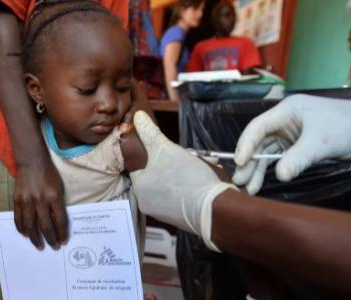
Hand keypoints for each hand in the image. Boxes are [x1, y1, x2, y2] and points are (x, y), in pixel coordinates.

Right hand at [13, 161, 67, 249]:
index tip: (63, 242)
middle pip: (45, 226)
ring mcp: (27, 201)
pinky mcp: (17, 200)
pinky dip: (22, 229)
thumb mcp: (59, 188)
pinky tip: (26, 235)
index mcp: (54, 197)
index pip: (60, 220)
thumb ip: (58, 205)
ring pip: (30, 226)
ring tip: (39, 246)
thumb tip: (57, 224)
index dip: (62, 233)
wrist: (32, 162)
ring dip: (35, 238)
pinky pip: (19, 219)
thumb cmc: (49, 175)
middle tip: (54, 247)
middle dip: (51, 239)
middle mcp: (40, 200)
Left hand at [130, 111, 236, 251]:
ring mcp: (162, 212)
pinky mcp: (177, 217)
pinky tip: (199, 180)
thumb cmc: (187, 179)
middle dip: (171, 162)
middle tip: (185, 156)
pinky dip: (188, 187)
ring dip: (181, 172)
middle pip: (155, 174)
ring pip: (168, 184)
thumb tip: (137, 117)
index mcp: (139, 187)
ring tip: (196, 166)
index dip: (152, 153)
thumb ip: (150, 133)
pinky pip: (179, 196)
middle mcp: (146, 202)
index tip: (165, 148)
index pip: (138, 164)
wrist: (213, 208)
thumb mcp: (166, 148)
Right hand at [233, 95, 350, 194]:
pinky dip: (273, 170)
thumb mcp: (324, 142)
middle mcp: (286, 121)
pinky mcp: (300, 146)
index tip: (240, 163)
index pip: (258, 127)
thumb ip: (299, 158)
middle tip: (240, 182)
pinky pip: (281, 158)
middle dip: (249, 162)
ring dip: (259, 169)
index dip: (246, 144)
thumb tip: (280, 175)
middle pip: (260, 142)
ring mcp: (292, 134)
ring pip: (268, 152)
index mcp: (288, 110)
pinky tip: (265, 182)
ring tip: (250, 188)